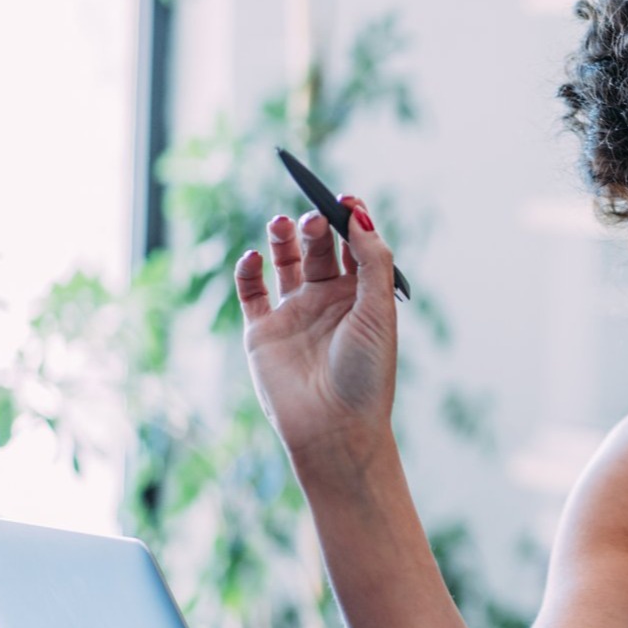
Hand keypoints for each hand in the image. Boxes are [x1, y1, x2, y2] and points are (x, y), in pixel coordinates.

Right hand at [234, 201, 399, 464]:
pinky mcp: (263, 331)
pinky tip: (254, 256)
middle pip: (318, 246)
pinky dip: (248, 269)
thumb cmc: (366, 374)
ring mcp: (294, 314)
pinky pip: (251, 291)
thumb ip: (371, 259)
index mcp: (362, 296)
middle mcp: (328, 301)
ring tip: (281, 223)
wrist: (334, 428)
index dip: (350, 218)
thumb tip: (358, 213)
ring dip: (282, 237)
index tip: (345, 198)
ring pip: (284, 261)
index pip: (354, 244)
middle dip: (316, 225)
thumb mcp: (378, 310)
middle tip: (313, 218)